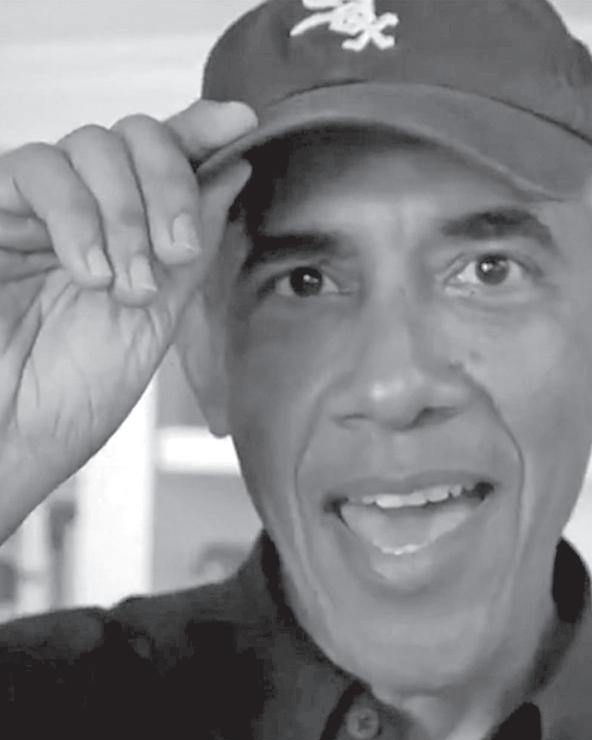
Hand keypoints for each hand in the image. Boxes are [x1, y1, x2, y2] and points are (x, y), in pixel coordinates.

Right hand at [0, 100, 256, 537]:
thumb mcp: (156, 318)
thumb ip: (190, 245)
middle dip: (170, 187)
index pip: (166, 161)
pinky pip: (35, 168)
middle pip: (135, 137)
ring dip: (126, 214)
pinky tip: (88, 271)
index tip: (240, 122)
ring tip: (127, 284)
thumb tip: (232, 172)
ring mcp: (35, 209)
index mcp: (130, 236)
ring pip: (91, 146)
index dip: (201, 131)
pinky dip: (76, 215)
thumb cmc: (74, 394)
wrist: (10, 437)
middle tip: (176, 252)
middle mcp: (85, 212)